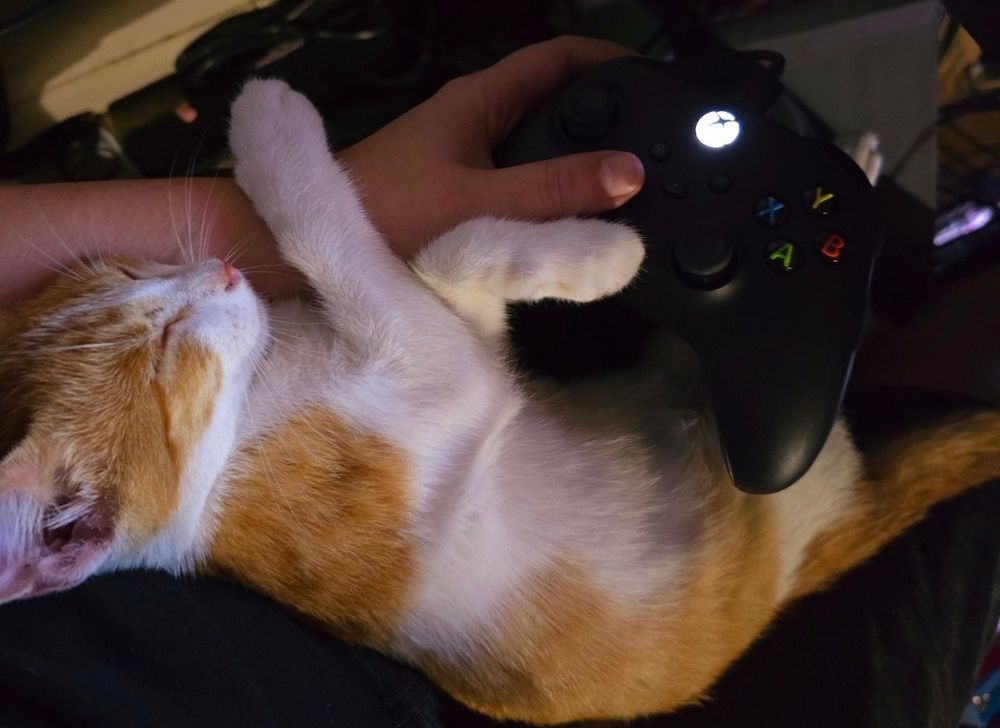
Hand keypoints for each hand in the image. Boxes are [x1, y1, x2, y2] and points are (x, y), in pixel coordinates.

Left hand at [339, 36, 643, 257]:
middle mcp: (470, 121)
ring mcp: (458, 158)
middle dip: (600, 119)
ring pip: (531, 149)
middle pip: (550, 103)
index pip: (556, 58)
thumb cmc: (386, 215)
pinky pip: (512, 185)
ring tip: (621, 191)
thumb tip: (628, 173)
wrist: (308, 251)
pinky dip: (543, 197)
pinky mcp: (449, 194)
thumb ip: (553, 190)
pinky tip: (563, 225)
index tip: (654, 77)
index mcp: (478, 101)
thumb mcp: (481, 203)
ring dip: (571, 165)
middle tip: (649, 148)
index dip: (608, 58)